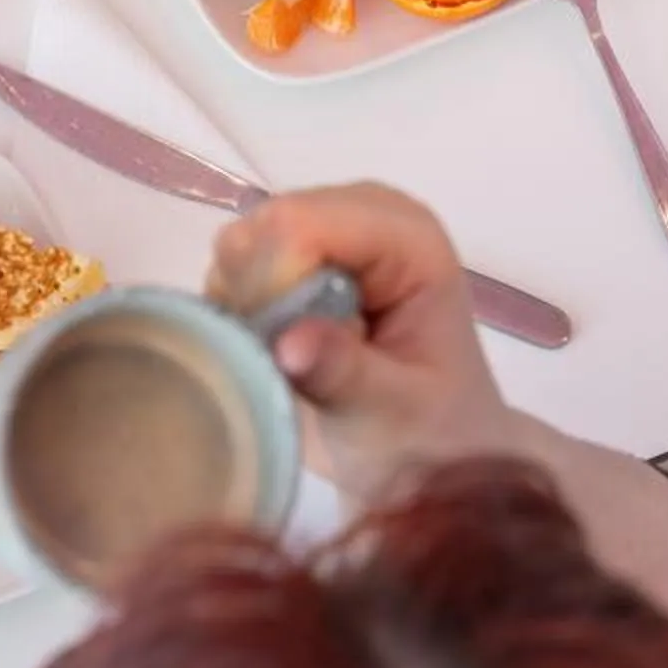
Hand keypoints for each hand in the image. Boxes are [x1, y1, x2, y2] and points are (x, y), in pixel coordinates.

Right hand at [209, 184, 517, 508]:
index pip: (303, 224)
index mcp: (408, 237)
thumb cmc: (427, 433)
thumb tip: (287, 345)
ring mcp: (331, 228)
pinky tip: (274, 345)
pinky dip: (240, 307)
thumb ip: (344, 374)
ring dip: (246, 305)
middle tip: (286, 358)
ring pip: (244, 242)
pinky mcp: (300, 252)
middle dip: (258, 295)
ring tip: (287, 358)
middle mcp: (368, 213)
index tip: (285, 351)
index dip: (275, 283)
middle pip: (267, 225)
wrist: (429, 454)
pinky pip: (238, 263)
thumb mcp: (394, 414)